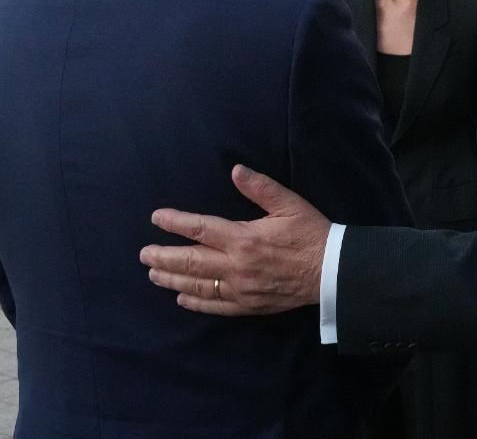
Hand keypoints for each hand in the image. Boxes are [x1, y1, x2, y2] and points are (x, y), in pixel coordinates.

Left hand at [139, 164, 330, 314]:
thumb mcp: (289, 204)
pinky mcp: (249, 305)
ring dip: (172, 280)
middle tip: (144, 254)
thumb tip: (235, 170)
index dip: (176, 222)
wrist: (332, 272)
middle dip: (164, 256)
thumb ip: (260, 188)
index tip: (157, 218)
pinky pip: (216, 306)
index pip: (200, 229)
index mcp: (244, 238)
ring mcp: (241, 289)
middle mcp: (236, 266)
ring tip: (153, 274)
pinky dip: (196, 302)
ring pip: (198, 285)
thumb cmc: (310, 233)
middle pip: (191, 262)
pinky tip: (182, 298)